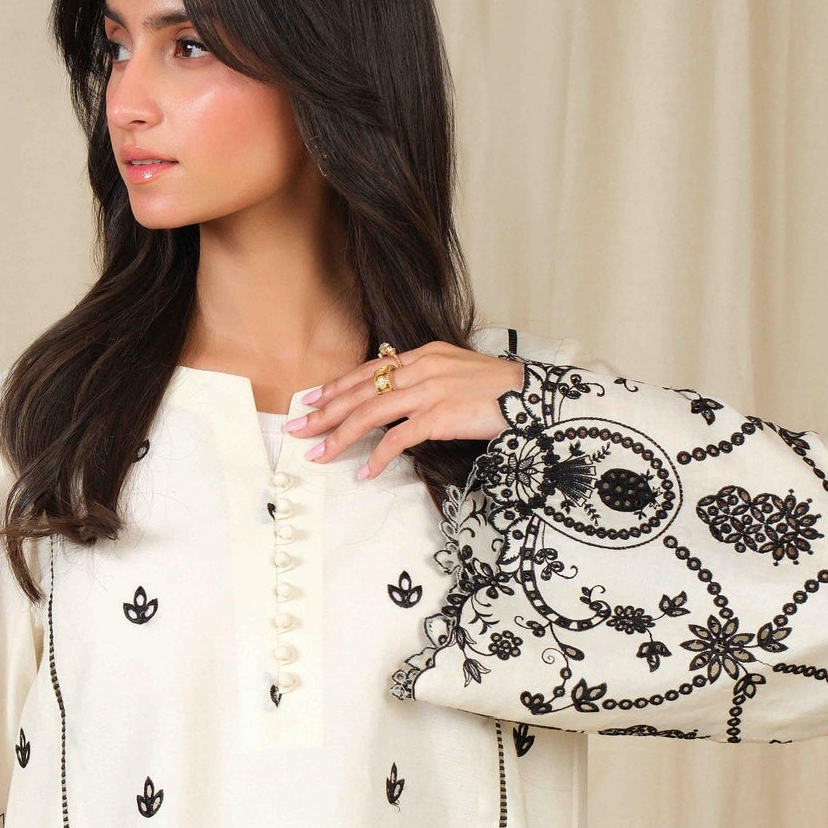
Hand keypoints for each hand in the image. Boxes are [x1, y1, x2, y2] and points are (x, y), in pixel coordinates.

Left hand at [282, 340, 525, 480]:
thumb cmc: (498, 391)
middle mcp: (420, 368)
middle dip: (324, 412)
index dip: (337, 386)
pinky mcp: (439, 415)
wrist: (530, 397)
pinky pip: (398, 439)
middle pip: (360, 391)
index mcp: (422, 354)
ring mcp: (428, 391)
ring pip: (370, 413)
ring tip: (319, 454)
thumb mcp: (456, 372)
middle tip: (297, 429)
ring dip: (340, 436)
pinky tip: (365, 472)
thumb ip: (427, 379)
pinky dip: (378, 457)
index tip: (313, 400)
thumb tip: (401, 399)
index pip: (368, 369)